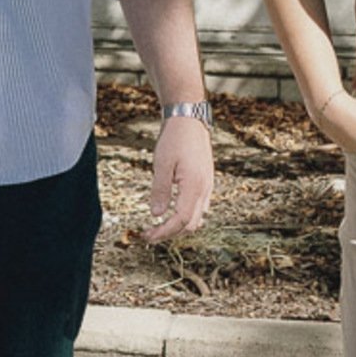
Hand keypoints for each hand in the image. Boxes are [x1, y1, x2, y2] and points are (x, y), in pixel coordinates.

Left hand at [144, 114, 216, 241]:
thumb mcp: (162, 163)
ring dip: (178, 226)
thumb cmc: (175, 139)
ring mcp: (207, 187)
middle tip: (149, 234)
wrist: (189, 120)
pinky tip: (171, 212)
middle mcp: (205, 190)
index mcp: (194, 186)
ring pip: (196, 218)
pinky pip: (199, 208)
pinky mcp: (205, 183)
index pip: (181, 220)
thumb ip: (160, 190)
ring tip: (158, 226)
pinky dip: (185, 216)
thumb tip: (156, 214)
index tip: (148, 236)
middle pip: (190, 224)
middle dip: (170, 233)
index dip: (164, 232)